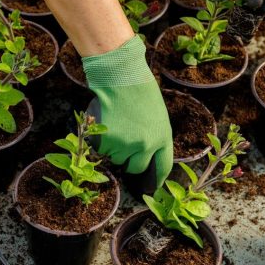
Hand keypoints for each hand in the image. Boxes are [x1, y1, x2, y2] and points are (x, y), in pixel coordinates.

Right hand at [82, 36, 172, 187]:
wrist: (121, 77)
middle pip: (135, 167)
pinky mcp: (108, 141)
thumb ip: (154, 135)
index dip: (157, 179)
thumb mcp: (157, 115)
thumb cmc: (140, 90)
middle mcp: (146, 145)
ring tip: (115, 126)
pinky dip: (101, 142)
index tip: (153, 187)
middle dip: (129, 162)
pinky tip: (105, 124)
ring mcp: (125, 145)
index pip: (163, 167)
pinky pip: (102, 150)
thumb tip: (144, 154)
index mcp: (163, 137)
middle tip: (124, 146)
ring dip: (113, 149)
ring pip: (116, 158)